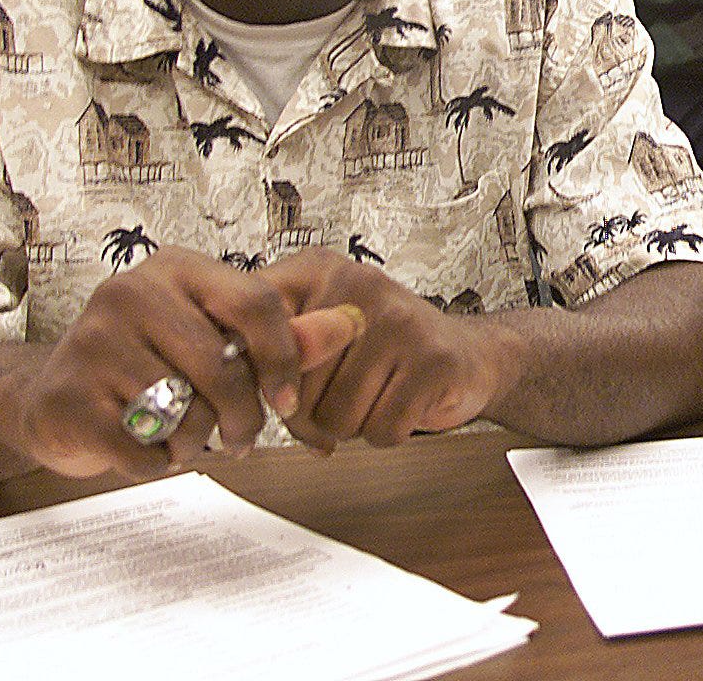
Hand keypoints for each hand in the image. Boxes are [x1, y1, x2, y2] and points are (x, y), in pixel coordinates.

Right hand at [0, 247, 360, 480]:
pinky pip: (143, 450)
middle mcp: (130, 292)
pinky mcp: (68, 398)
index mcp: (178, 269)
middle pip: (223, 366)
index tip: (288, 402)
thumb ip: (284, 335)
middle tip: (238, 436)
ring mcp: (92, 342)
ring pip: (185, 411)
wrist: (53, 400)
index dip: (284, 359)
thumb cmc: (148, 365)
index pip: (257, 302)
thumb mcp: (214, 337)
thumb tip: (350, 323)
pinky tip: (148, 449)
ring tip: (183, 434)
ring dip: (196, 440)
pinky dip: (157, 462)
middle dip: (242, 416)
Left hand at [259, 248, 527, 448]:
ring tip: (374, 396)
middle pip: (296, 387)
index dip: (258, 374)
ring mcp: (400, 320)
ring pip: (337, 415)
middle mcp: (359, 285)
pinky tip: (400, 405)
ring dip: (352, 425)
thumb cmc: (385, 349)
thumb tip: (234, 379)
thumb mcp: (319, 332)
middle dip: (312, 411)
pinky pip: (381, 428)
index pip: (259, 328)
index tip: (269, 389)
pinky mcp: (432, 360)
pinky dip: (387, 432)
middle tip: (340, 395)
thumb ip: (273, 347)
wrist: (468, 354)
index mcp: (319, 271)